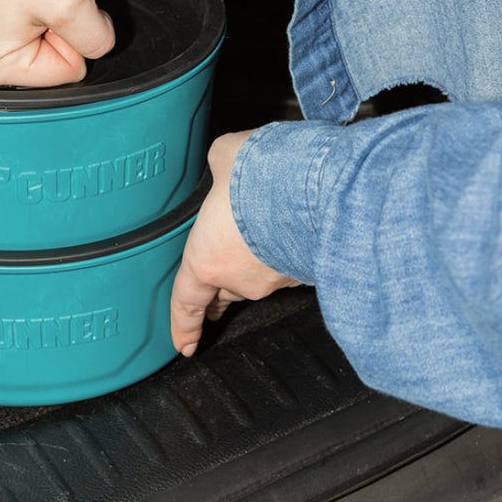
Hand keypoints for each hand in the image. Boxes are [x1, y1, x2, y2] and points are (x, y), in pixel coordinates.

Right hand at [0, 0, 115, 86]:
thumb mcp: (72, 6)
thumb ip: (96, 41)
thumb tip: (100, 46)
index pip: (67, 73)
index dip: (72, 37)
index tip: (52, 6)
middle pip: (58, 61)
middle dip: (65, 27)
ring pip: (56, 40)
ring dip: (60, 11)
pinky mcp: (3, 11)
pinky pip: (46, 21)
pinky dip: (53, 0)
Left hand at [170, 130, 299, 355]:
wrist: (319, 182)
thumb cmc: (262, 174)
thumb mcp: (222, 157)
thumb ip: (219, 168)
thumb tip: (227, 162)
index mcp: (207, 259)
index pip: (186, 302)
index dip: (182, 325)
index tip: (183, 344)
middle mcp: (241, 278)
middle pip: (223, 290)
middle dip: (218, 292)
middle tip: (214, 299)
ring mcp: (278, 278)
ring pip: (259, 276)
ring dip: (255, 258)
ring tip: (258, 230)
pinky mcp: (310, 270)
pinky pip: (288, 264)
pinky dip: (286, 250)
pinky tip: (289, 227)